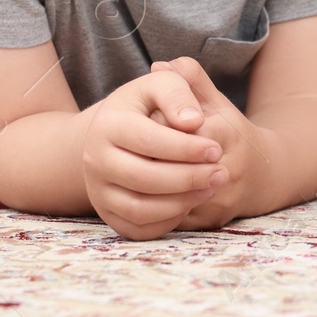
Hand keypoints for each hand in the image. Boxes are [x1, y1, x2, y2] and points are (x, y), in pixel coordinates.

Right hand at [80, 68, 229, 240]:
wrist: (113, 135)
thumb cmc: (144, 106)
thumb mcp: (158, 86)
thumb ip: (176, 91)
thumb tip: (192, 121)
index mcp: (107, 125)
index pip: (149, 141)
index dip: (186, 148)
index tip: (216, 149)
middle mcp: (95, 160)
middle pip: (144, 178)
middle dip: (189, 178)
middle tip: (220, 173)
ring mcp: (98, 191)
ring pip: (140, 209)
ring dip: (181, 202)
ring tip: (210, 187)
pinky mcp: (107, 214)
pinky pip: (138, 230)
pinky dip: (167, 221)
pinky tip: (189, 203)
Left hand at [149, 57, 267, 230]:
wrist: (263, 176)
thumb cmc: (231, 133)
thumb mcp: (216, 101)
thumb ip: (190, 79)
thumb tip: (160, 66)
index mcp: (226, 134)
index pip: (180, 131)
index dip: (158, 126)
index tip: (144, 120)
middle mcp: (226, 170)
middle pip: (171, 166)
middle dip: (148, 157)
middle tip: (130, 149)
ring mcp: (218, 200)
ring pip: (169, 196)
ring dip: (147, 185)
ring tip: (132, 168)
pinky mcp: (209, 222)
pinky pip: (171, 217)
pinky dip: (154, 205)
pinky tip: (142, 192)